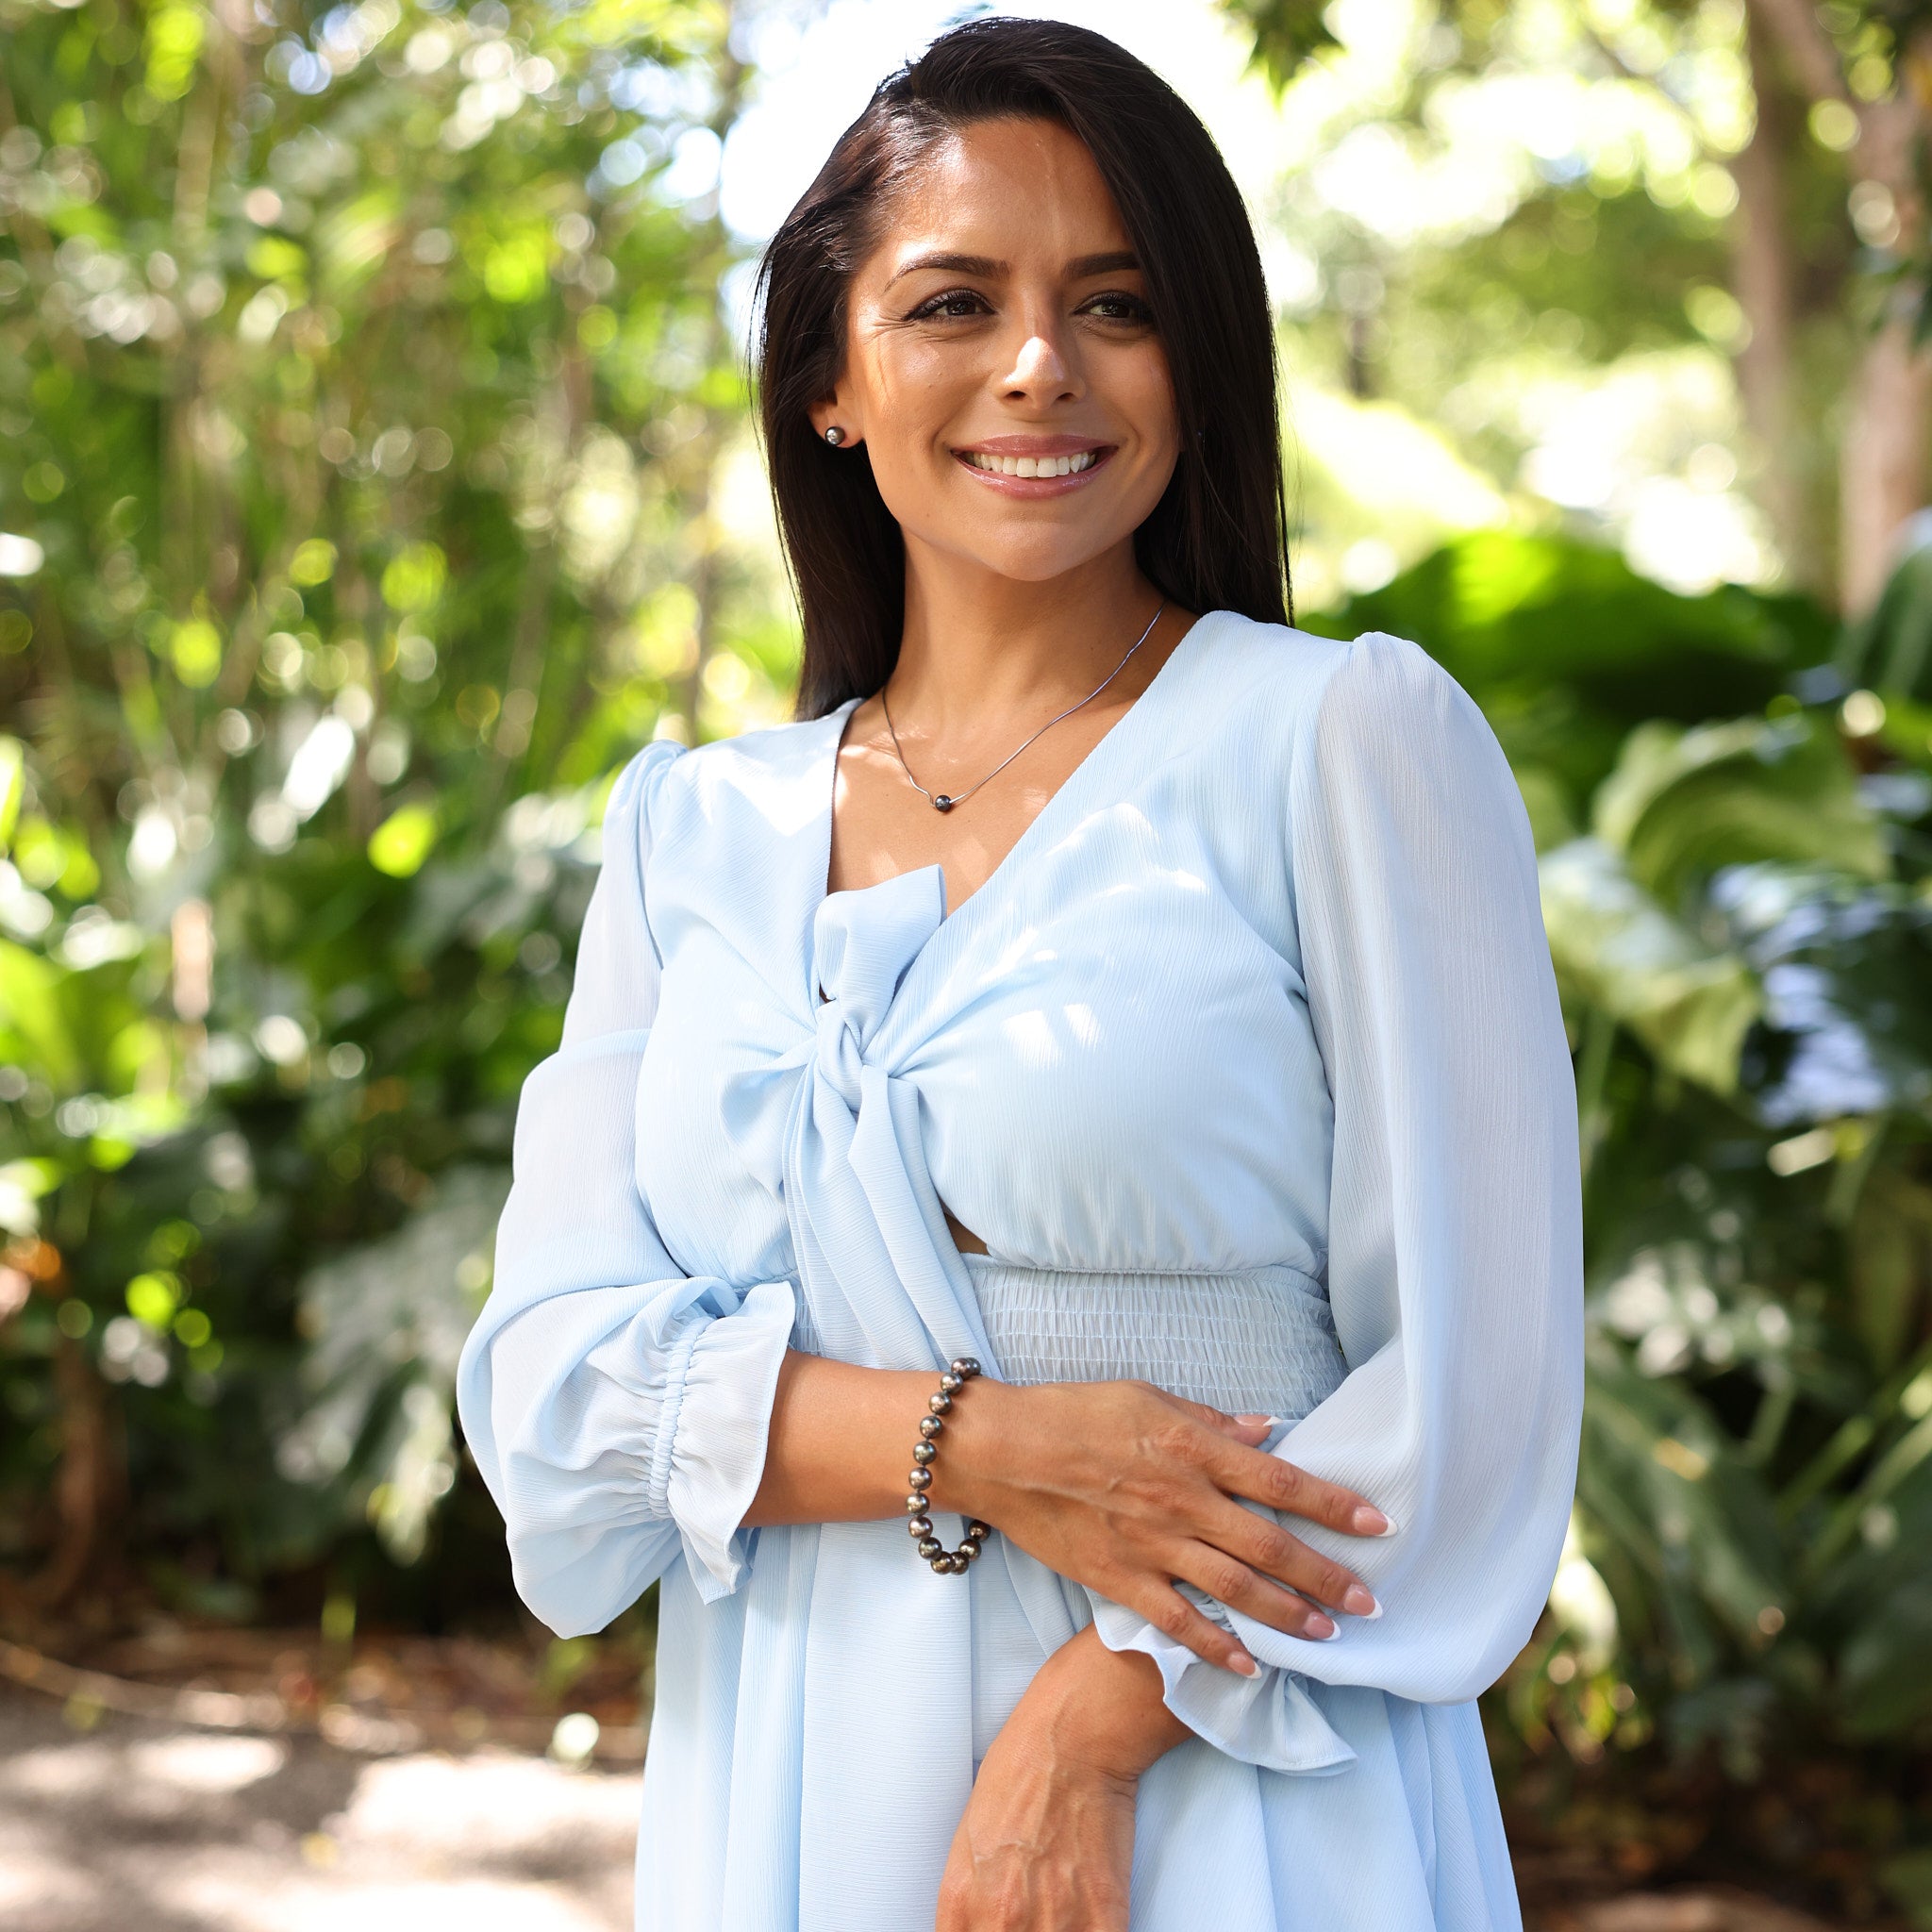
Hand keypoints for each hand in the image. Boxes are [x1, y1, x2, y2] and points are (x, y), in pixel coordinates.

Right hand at [936, 1377, 1387, 1675]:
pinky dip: (1218, 1647)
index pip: (1280, 1480)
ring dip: (1288, 1615)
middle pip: (1269, 1546)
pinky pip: (1179, 1622)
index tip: (1377, 1525)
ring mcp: (1151, 1545)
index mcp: (1192, 1449)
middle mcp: (1181, 1501)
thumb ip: (1211, 1422)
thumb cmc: (1074, 1413)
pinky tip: (1252, 1665)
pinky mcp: (1120, 1579)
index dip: (1333, 1504)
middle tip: (1370, 1601)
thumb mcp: (1147, 1397)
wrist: (1002, 1452)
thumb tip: (1267, 1433)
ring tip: (1329, 1634)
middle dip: (1327, 1576)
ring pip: (1235, 1590)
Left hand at [937, 1626, 1183, 1931]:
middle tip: (1029, 1917)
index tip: (991, 1927)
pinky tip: (1086, 1919)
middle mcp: (1000, 1919)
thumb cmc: (1022, 1769)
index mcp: (960, 1901)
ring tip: (1058, 1914)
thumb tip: (979, 1925)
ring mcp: (1052, 1922)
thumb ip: (971, 1900)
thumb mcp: (968, 1839)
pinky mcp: (1102, 1916)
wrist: (1073, 1737)